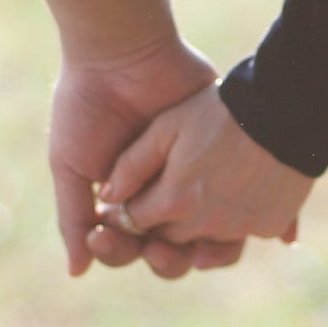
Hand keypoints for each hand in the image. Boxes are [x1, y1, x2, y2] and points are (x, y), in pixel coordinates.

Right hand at [49, 34, 245, 277]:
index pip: (128, 246)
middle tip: (154, 247)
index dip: (118, 251)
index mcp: (125, 201)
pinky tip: (249, 232)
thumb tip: (77, 272)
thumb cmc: (86, 108)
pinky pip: (246, 200)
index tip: (105, 238)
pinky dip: (255, 221)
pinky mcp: (226, 158)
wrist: (120, 54)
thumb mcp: (71, 165)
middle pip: (170, 249)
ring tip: (192, 245)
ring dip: (203, 250)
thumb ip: (73, 217)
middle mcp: (163, 195)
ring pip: (209, 235)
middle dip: (163, 258)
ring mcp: (197, 178)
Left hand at [99, 83, 314, 245]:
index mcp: (174, 200)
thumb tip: (107, 198)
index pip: (134, 221)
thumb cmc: (219, 109)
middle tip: (162, 199)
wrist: (286, 105)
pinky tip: (233, 197)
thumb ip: (131, 164)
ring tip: (198, 200)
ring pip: (204, 243)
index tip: (129, 199)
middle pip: (167, 239)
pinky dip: (234, 223)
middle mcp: (205, 224)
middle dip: (158, 225)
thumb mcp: (167, 126)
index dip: (126, 211)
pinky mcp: (269, 226)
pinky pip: (242, 235)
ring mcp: (240, 228)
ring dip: (195, 229)